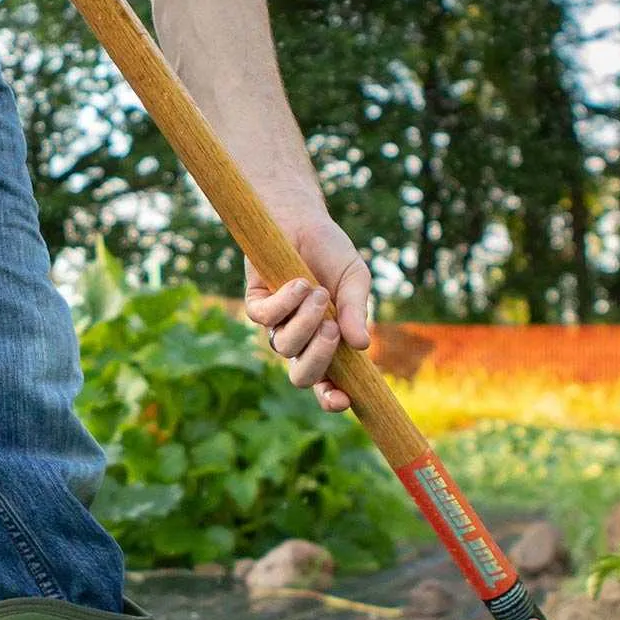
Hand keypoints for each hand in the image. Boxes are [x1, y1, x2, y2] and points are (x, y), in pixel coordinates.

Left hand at [242, 214, 370, 412]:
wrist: (303, 220)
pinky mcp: (255, 304)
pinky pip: (264, 318)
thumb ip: (357, 311)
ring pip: (283, 347)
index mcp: (328, 343)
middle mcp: (300, 340)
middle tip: (331, 329)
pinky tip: (299, 283)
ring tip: (318, 292)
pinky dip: (285, 302)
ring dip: (304, 321)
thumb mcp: (355, 279)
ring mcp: (276, 325)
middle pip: (302, 376)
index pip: (328, 383)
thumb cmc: (331, 254)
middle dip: (318, 359)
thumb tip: (363, 345)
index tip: (345, 399)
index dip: (333, 398)